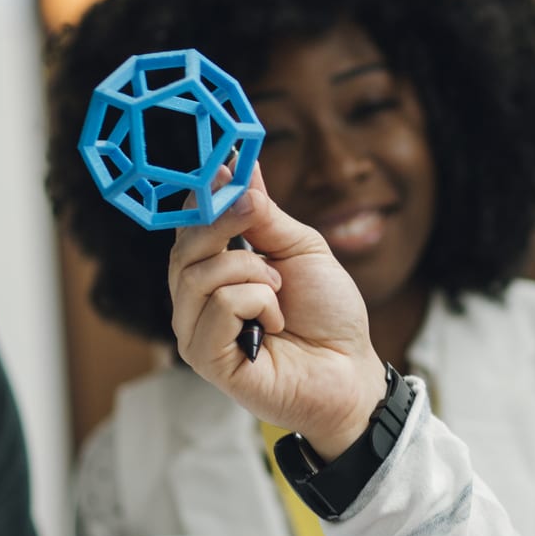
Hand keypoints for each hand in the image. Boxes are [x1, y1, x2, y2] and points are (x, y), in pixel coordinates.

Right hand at [168, 164, 388, 457]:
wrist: (351, 368)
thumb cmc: (328, 314)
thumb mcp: (300, 250)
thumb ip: (264, 215)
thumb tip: (240, 167)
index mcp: (215, 271)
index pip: (188, 227)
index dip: (202, 197)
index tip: (224, 169)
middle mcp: (197, 301)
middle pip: (183, 248)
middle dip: (222, 223)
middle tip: (255, 215)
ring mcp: (196, 331)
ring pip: (197, 275)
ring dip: (252, 273)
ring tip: (280, 292)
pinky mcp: (205, 359)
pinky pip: (217, 307)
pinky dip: (256, 304)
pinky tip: (275, 324)